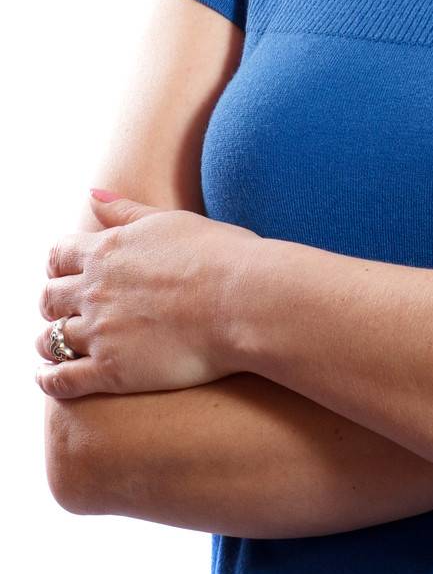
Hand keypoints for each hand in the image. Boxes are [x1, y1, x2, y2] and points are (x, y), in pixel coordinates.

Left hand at [34, 191, 260, 398]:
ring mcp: (99, 332)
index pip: (58, 255)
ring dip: (49, 342)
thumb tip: (93, 193)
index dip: (57, 265)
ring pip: (49, 340)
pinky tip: (51, 378)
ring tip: (57, 347)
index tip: (64, 273)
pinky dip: (48, 379)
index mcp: (107, 251)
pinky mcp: (111, 371)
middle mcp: (94, 289)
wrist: (244, 299)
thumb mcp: (169, 221)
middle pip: (48, 297)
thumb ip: (126, 211)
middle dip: (53, 304)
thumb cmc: (220, 255)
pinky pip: (61, 380)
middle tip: (64, 310)